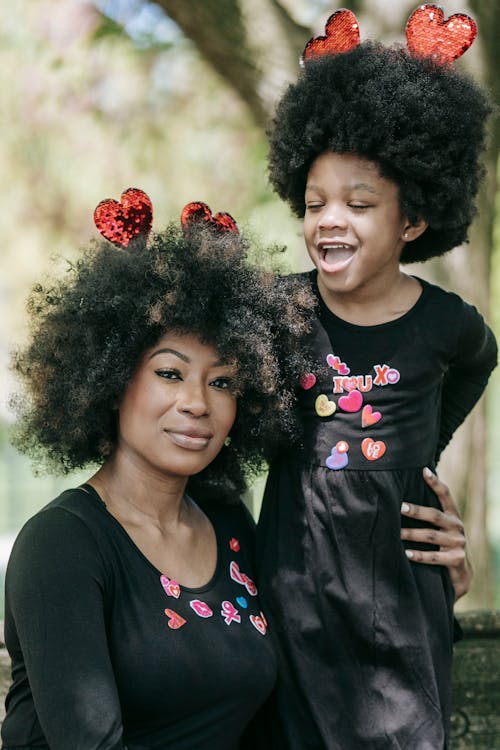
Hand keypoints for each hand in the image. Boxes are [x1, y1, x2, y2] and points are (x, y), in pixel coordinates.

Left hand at [400, 467, 471, 600]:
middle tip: (400, 506)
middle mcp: (457, 527)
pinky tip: (406, 553)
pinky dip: (419, 555)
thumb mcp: (441, 528)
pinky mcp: (456, 559)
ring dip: (412, 534)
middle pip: (434, 515)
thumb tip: (403, 498)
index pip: (445, 495)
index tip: (424, 470)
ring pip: (431, 536)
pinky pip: (434, 557)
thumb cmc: (443, 545)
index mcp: (452, 516)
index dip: (435, 482)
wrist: (461, 575)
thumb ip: (430, 515)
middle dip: (416, 510)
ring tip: (396, 533)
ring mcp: (458, 543)